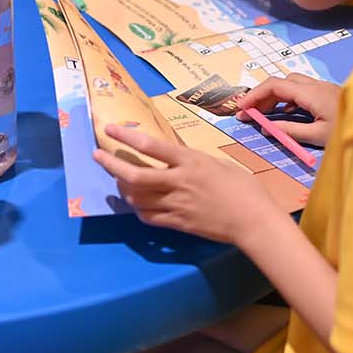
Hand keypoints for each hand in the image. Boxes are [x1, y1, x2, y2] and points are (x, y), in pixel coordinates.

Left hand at [92, 123, 282, 246]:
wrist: (254, 221)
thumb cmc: (244, 188)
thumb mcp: (218, 164)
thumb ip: (193, 161)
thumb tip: (176, 158)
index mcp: (190, 162)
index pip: (151, 146)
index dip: (127, 136)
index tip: (110, 129)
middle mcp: (178, 182)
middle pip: (135, 175)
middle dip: (111, 165)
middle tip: (97, 156)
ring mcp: (176, 205)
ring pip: (136, 198)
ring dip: (123, 188)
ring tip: (119, 180)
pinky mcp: (178, 224)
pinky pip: (148, 217)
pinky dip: (138, 209)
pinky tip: (137, 204)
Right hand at [237, 73, 340, 146]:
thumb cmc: (349, 131)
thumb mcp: (317, 136)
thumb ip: (290, 131)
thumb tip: (266, 128)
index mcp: (310, 93)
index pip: (274, 86)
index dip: (254, 95)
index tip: (240, 108)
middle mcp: (315, 86)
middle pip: (281, 82)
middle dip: (261, 96)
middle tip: (249, 115)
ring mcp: (322, 88)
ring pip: (291, 84)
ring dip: (274, 97)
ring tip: (263, 115)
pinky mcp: (328, 94)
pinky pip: (300, 91)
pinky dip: (287, 99)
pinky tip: (285, 113)